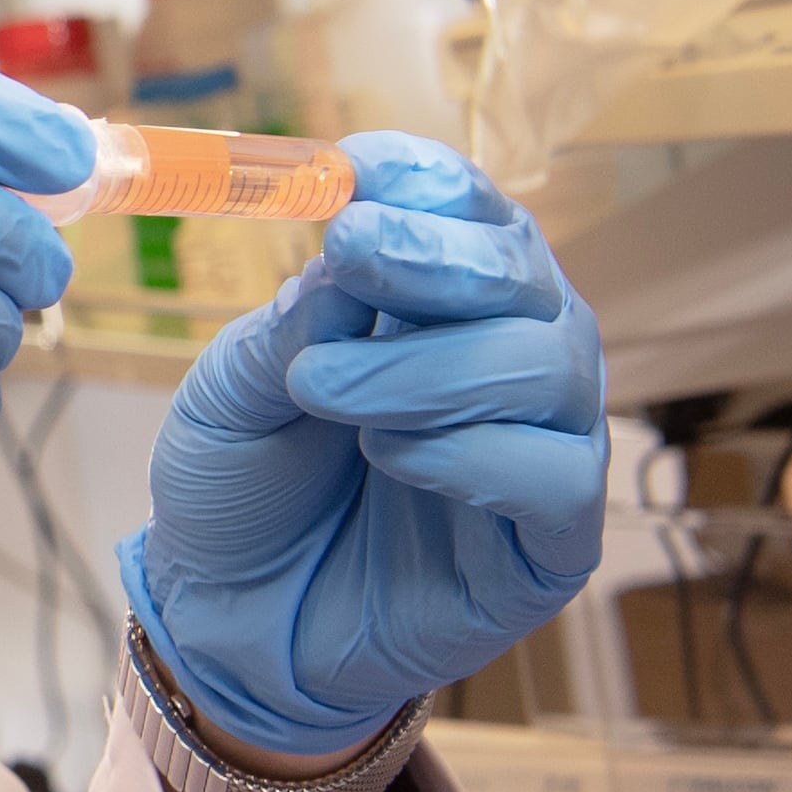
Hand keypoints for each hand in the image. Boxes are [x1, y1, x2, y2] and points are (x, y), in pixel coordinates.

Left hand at [121, 139, 605, 758]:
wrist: (231, 624)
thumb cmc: (244, 492)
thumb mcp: (233, 391)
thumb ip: (292, 326)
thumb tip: (347, 259)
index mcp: (444, 303)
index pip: (473, 215)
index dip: (431, 182)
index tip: (359, 168)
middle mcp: (512, 358)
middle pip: (527, 273)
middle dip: (435, 255)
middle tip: (348, 249)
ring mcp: (543, 448)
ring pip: (547, 364)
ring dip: (431, 362)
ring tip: (323, 389)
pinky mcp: (552, 544)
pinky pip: (560, 475)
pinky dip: (472, 454)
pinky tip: (390, 458)